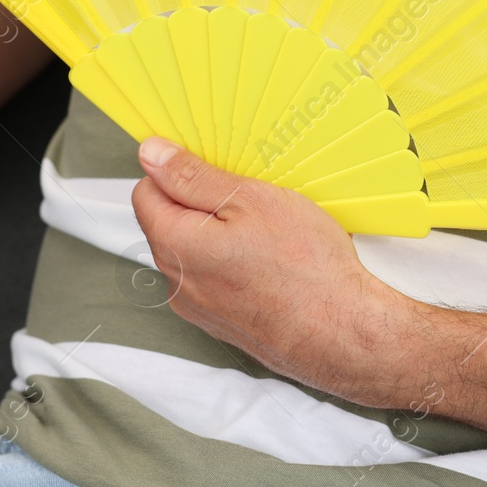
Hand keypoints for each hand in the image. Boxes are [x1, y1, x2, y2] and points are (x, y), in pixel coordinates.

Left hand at [130, 136, 410, 401]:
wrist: (340, 332)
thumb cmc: (303, 267)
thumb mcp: (249, 199)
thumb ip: (192, 176)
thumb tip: (153, 154)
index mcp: (174, 244)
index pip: (146, 192)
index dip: (177, 172)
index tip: (212, 169)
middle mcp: (177, 281)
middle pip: (171, 224)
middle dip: (203, 205)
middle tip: (251, 200)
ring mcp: (198, 309)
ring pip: (196, 254)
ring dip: (221, 237)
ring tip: (268, 234)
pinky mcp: (222, 325)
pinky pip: (216, 282)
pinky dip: (235, 267)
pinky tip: (271, 263)